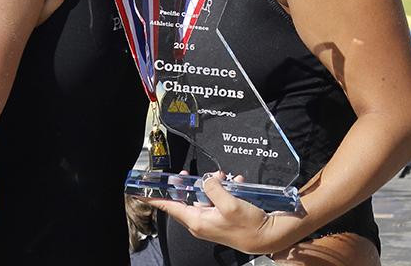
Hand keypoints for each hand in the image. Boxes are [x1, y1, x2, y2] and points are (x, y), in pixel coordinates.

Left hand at [145, 171, 284, 254]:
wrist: (269, 235)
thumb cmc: (248, 225)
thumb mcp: (229, 203)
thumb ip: (213, 188)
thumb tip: (207, 180)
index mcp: (198, 221)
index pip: (170, 208)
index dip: (156, 199)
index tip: (141, 193)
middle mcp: (201, 222)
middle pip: (186, 198)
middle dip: (190, 183)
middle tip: (187, 174)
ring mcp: (212, 220)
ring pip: (203, 195)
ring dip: (212, 184)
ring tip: (223, 178)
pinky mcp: (222, 217)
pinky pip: (217, 199)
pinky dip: (224, 189)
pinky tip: (235, 183)